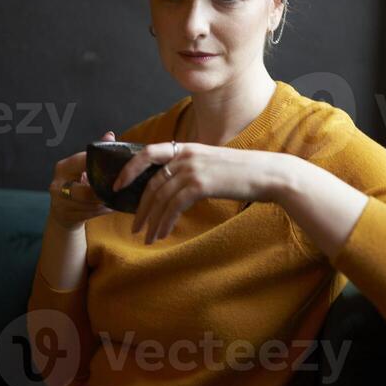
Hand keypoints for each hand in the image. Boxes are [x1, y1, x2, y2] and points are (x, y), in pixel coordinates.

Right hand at [48, 130, 118, 230]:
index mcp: (63, 168)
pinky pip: (91, 213)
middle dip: (104, 191)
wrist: (62, 212)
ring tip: (120, 197)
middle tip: (120, 188)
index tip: (118, 168)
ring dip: (107, 201)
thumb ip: (96, 153)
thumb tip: (110, 135)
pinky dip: (104, 210)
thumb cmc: (77, 185)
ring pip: (90, 203)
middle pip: (86, 190)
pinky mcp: (67, 216)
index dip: (100, 165)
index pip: (82, 163)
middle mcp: (58, 184)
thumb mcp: (83, 168)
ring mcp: (60, 202)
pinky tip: (113, 206)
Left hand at [112, 141, 287, 244]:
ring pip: (160, 198)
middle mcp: (186, 156)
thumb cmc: (244, 173)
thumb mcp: (213, 163)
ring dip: (152, 221)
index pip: (147, 153)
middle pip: (151, 183)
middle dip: (140, 208)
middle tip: (134, 226)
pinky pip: (173, 206)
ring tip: (147, 237)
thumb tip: (177, 189)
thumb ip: (192, 170)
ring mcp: (192, 169)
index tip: (118, 186)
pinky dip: (165, 222)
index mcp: (186, 148)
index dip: (129, 169)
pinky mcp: (200, 184)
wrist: (267, 174)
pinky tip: (163, 234)